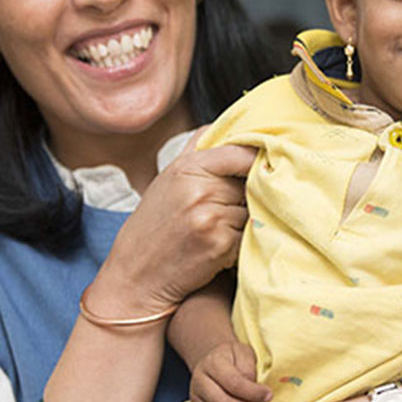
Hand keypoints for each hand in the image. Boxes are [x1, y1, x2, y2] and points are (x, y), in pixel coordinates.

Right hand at [91, 130, 256, 315]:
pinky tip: (220, 247)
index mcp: (187, 168)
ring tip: (221, 229)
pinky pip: (249, 235)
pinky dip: (241, 242)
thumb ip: (196, 151)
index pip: (240, 153)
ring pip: (252, 209)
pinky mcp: (220, 245)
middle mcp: (200, 190)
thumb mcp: (168, 179)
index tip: (266, 164)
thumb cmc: (153, 226)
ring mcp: (211, 217)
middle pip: (251, 183)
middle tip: (231, 208)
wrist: (135, 275)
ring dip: (245, 220)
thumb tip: (223, 125)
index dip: (257, 159)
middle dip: (248, 194)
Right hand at [190, 341, 270, 401]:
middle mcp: (200, 381)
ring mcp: (196, 397)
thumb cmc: (231, 356)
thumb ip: (248, 370)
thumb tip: (253, 391)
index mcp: (213, 363)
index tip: (269, 395)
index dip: (253, 392)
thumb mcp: (243, 353)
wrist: (212, 360)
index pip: (234, 383)